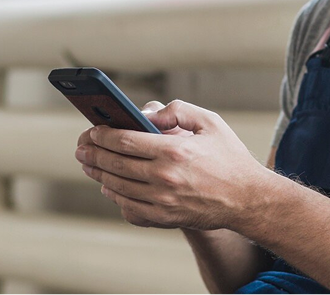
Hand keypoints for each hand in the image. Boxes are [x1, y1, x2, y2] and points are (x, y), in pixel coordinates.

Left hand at [75, 100, 269, 230]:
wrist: (247, 198)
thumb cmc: (230, 157)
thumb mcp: (210, 122)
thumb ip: (177, 110)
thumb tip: (147, 114)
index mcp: (174, 150)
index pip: (125, 140)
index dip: (103, 134)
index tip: (92, 130)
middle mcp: (165, 177)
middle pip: (116, 164)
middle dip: (94, 153)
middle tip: (82, 147)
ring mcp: (163, 201)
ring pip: (118, 187)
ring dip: (99, 174)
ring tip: (90, 164)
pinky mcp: (164, 218)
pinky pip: (129, 208)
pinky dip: (115, 197)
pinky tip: (110, 187)